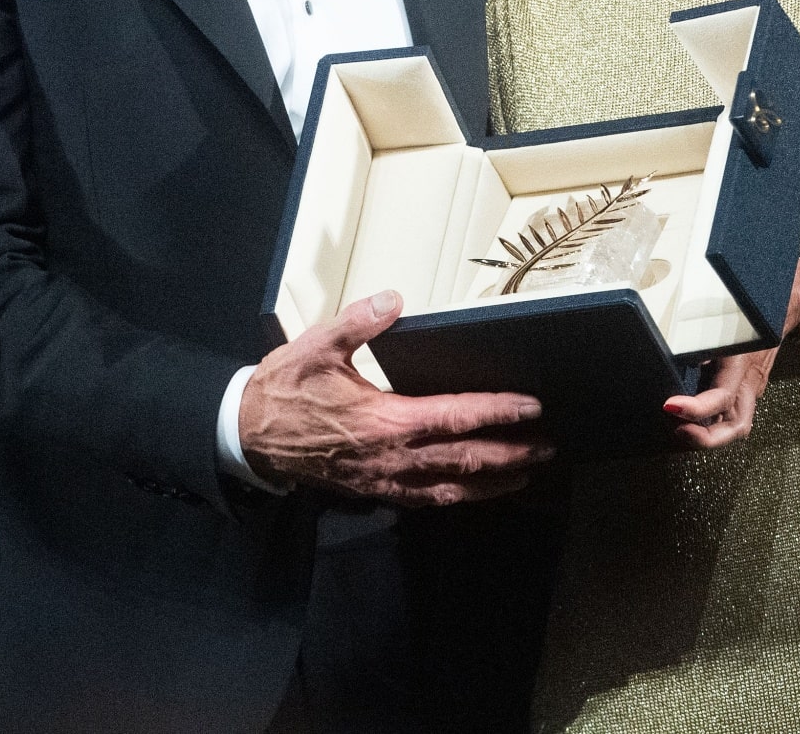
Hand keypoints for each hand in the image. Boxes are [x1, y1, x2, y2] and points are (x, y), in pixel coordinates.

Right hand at [238, 290, 551, 506]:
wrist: (251, 436)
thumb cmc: (285, 389)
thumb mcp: (317, 345)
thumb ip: (359, 321)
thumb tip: (395, 300)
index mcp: (385, 420)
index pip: (456, 416)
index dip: (497, 413)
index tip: (531, 407)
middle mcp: (393, 457)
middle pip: (465, 459)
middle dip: (511, 454)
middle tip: (548, 446)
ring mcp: (385, 480)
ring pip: (451, 487)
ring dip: (492, 482)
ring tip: (527, 473)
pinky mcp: (375, 491)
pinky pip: (426, 499)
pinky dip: (458, 496)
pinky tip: (473, 490)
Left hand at [661, 258, 799, 448]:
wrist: (792, 300)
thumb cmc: (756, 303)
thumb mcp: (726, 313)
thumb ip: (704, 332)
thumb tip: (676, 352)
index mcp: (744, 364)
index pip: (721, 399)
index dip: (696, 408)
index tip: (670, 406)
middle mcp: (750, 382)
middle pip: (735, 428)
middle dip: (705, 438)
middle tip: (677, 430)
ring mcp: (753, 386)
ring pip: (736, 424)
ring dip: (709, 434)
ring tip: (680, 428)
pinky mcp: (749, 384)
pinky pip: (733, 410)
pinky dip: (713, 420)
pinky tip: (692, 415)